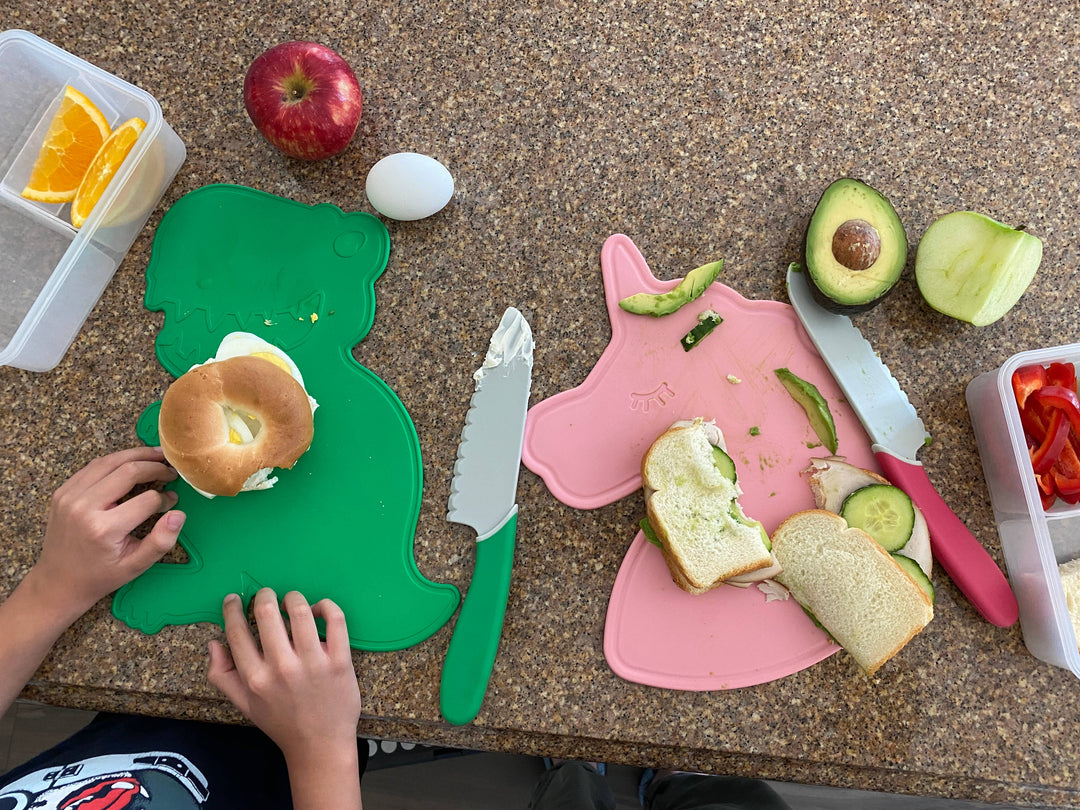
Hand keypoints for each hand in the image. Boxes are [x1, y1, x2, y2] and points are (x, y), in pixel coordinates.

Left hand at [30, 446, 184, 618]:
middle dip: (155, 467)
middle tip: (171, 470)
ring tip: (156, 456)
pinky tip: (130, 462)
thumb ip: (161, 541)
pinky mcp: (62, 492)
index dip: (165, 499)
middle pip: (128, 471)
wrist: (59, 581)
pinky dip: (115, 461)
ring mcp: (69, 497)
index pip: (147, 499)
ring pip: (109, 461)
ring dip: (136, 455)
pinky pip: (92, 467)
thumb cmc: (100, 575)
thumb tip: (178, 515)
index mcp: (104, 528)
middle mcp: (84, 507)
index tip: (172, 502)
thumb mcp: (136, 566)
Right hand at [207, 588, 361, 763]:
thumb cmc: (281, 723)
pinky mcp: (340, 661)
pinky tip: (319, 610)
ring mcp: (313, 663)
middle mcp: (282, 668)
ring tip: (292, 602)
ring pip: (301, 611)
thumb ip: (222, 675)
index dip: (232, 609)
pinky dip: (327, 606)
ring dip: (294, 598)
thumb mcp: (245, 704)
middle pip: (268, 613)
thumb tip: (213, 642)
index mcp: (255, 678)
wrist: (320, 746)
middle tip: (267, 595)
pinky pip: (335, 620)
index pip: (237, 632)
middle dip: (264, 595)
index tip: (234, 598)